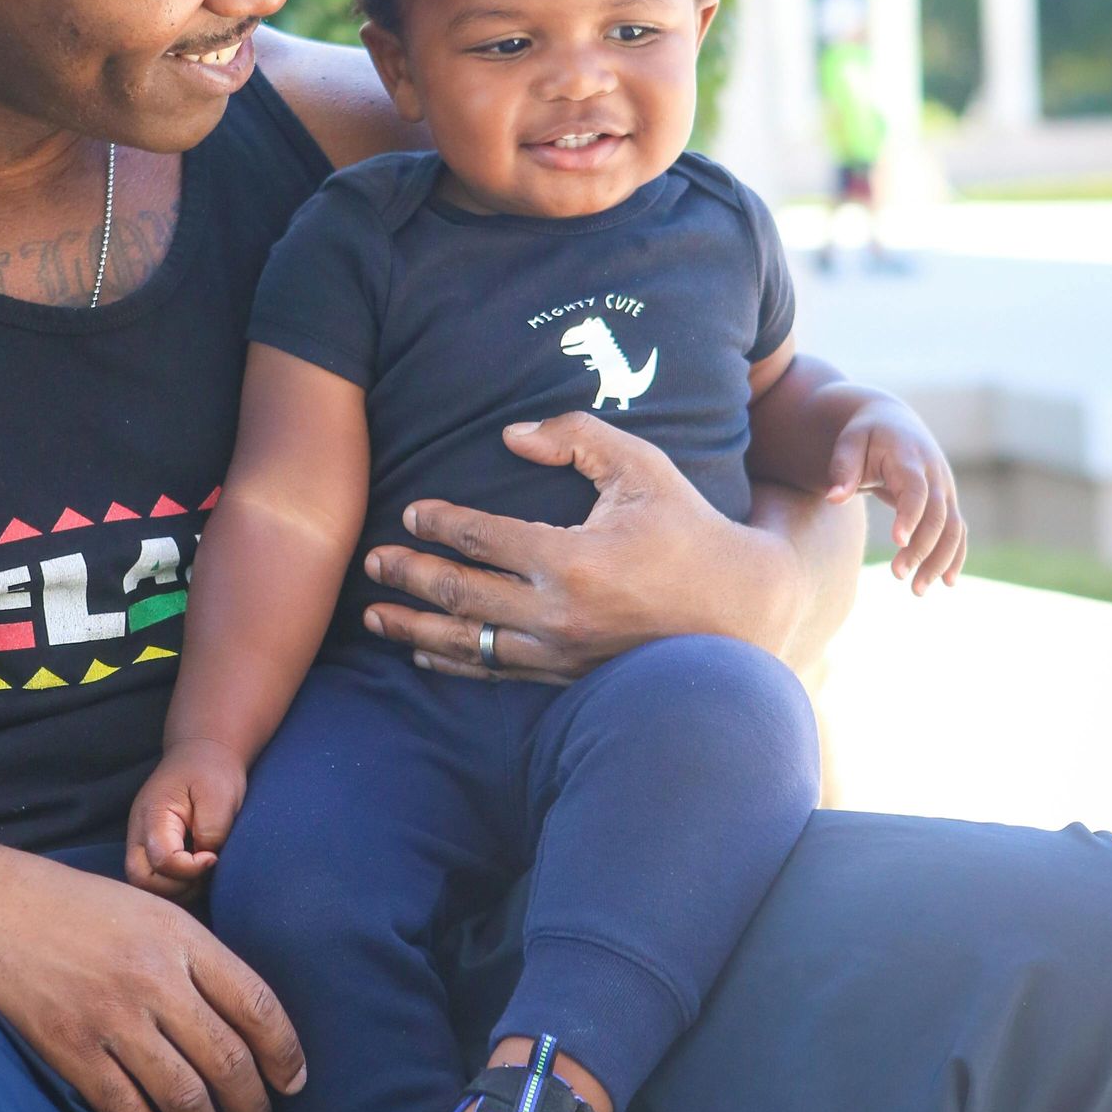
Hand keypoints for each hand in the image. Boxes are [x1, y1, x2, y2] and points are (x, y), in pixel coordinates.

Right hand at [0, 837, 301, 1111]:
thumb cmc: (75, 906)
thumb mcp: (149, 910)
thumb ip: (195, 957)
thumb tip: (244, 1019)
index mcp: (181, 937)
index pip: (258, 1006)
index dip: (285, 1054)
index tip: (293, 1083)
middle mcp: (154, 978)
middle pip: (228, 1061)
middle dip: (253, 1107)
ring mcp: (111, 1017)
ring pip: (184, 1096)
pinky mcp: (70, 1050)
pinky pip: (128, 1111)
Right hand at [126, 741, 246, 898]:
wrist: (200, 756)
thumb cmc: (210, 772)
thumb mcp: (220, 795)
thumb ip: (212, 830)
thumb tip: (205, 861)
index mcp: (154, 813)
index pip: (161, 859)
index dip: (191, 868)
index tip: (214, 856)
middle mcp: (138, 831)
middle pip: (141, 879)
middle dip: (177, 887)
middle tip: (205, 871)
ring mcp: (140, 842)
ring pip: (145, 885)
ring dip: (177, 889)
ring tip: (203, 872)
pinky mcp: (148, 850)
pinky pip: (154, 881)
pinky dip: (175, 886)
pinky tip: (196, 873)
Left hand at [359, 412, 800, 680]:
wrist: (740, 610)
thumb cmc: (688, 530)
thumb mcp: (642, 468)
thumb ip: (576, 437)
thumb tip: (512, 435)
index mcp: (573, 559)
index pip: (483, 539)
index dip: (439, 524)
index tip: (411, 513)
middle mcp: (559, 613)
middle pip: (461, 594)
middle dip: (410, 576)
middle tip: (371, 561)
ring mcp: (562, 653)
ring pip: (470, 643)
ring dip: (415, 628)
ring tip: (373, 615)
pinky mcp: (570, 676)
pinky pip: (498, 671)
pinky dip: (456, 662)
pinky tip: (424, 653)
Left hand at [824, 399, 965, 591]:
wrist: (894, 422)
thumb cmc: (866, 434)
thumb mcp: (850, 442)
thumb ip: (843, 467)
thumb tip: (834, 497)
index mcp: (910, 458)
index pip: (917, 490)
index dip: (910, 515)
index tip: (897, 541)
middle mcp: (935, 474)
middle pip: (937, 515)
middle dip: (922, 548)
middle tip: (898, 575)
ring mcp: (945, 489)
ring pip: (952, 528)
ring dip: (939, 560)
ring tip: (917, 590)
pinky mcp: (947, 502)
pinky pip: (957, 531)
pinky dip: (955, 556)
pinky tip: (946, 583)